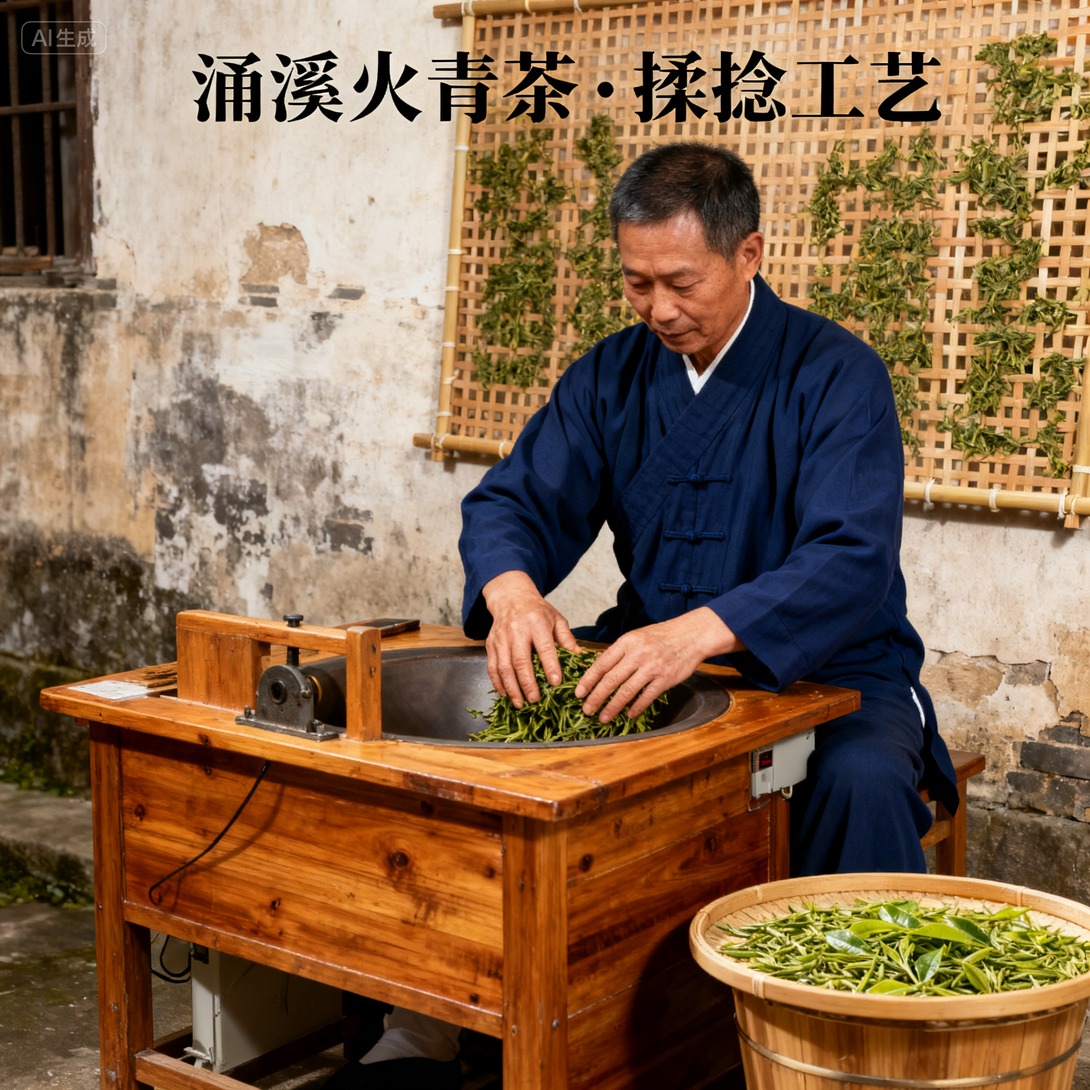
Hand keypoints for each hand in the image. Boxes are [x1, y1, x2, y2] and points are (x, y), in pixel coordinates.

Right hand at [482, 571, 579, 706]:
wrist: (511, 598)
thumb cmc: (537, 611)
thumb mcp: (556, 619)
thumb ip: (567, 639)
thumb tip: (579, 659)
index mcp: (536, 623)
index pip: (544, 647)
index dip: (550, 666)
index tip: (555, 683)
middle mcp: (516, 630)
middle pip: (520, 660)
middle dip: (527, 683)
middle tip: (535, 700)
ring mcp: (501, 638)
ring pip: (504, 666)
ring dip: (511, 687)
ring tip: (519, 703)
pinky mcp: (491, 644)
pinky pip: (492, 666)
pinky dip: (497, 683)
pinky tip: (505, 694)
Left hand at [574, 608, 743, 721]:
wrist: (691, 635)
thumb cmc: (661, 636)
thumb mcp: (636, 637)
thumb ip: (619, 652)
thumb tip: (599, 668)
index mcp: (627, 642)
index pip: (602, 663)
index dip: (588, 680)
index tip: (578, 693)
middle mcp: (637, 654)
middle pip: (611, 680)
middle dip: (596, 697)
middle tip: (587, 710)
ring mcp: (652, 667)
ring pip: (627, 691)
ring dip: (613, 706)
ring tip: (603, 717)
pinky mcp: (665, 678)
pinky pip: (647, 696)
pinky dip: (636, 707)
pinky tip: (629, 714)